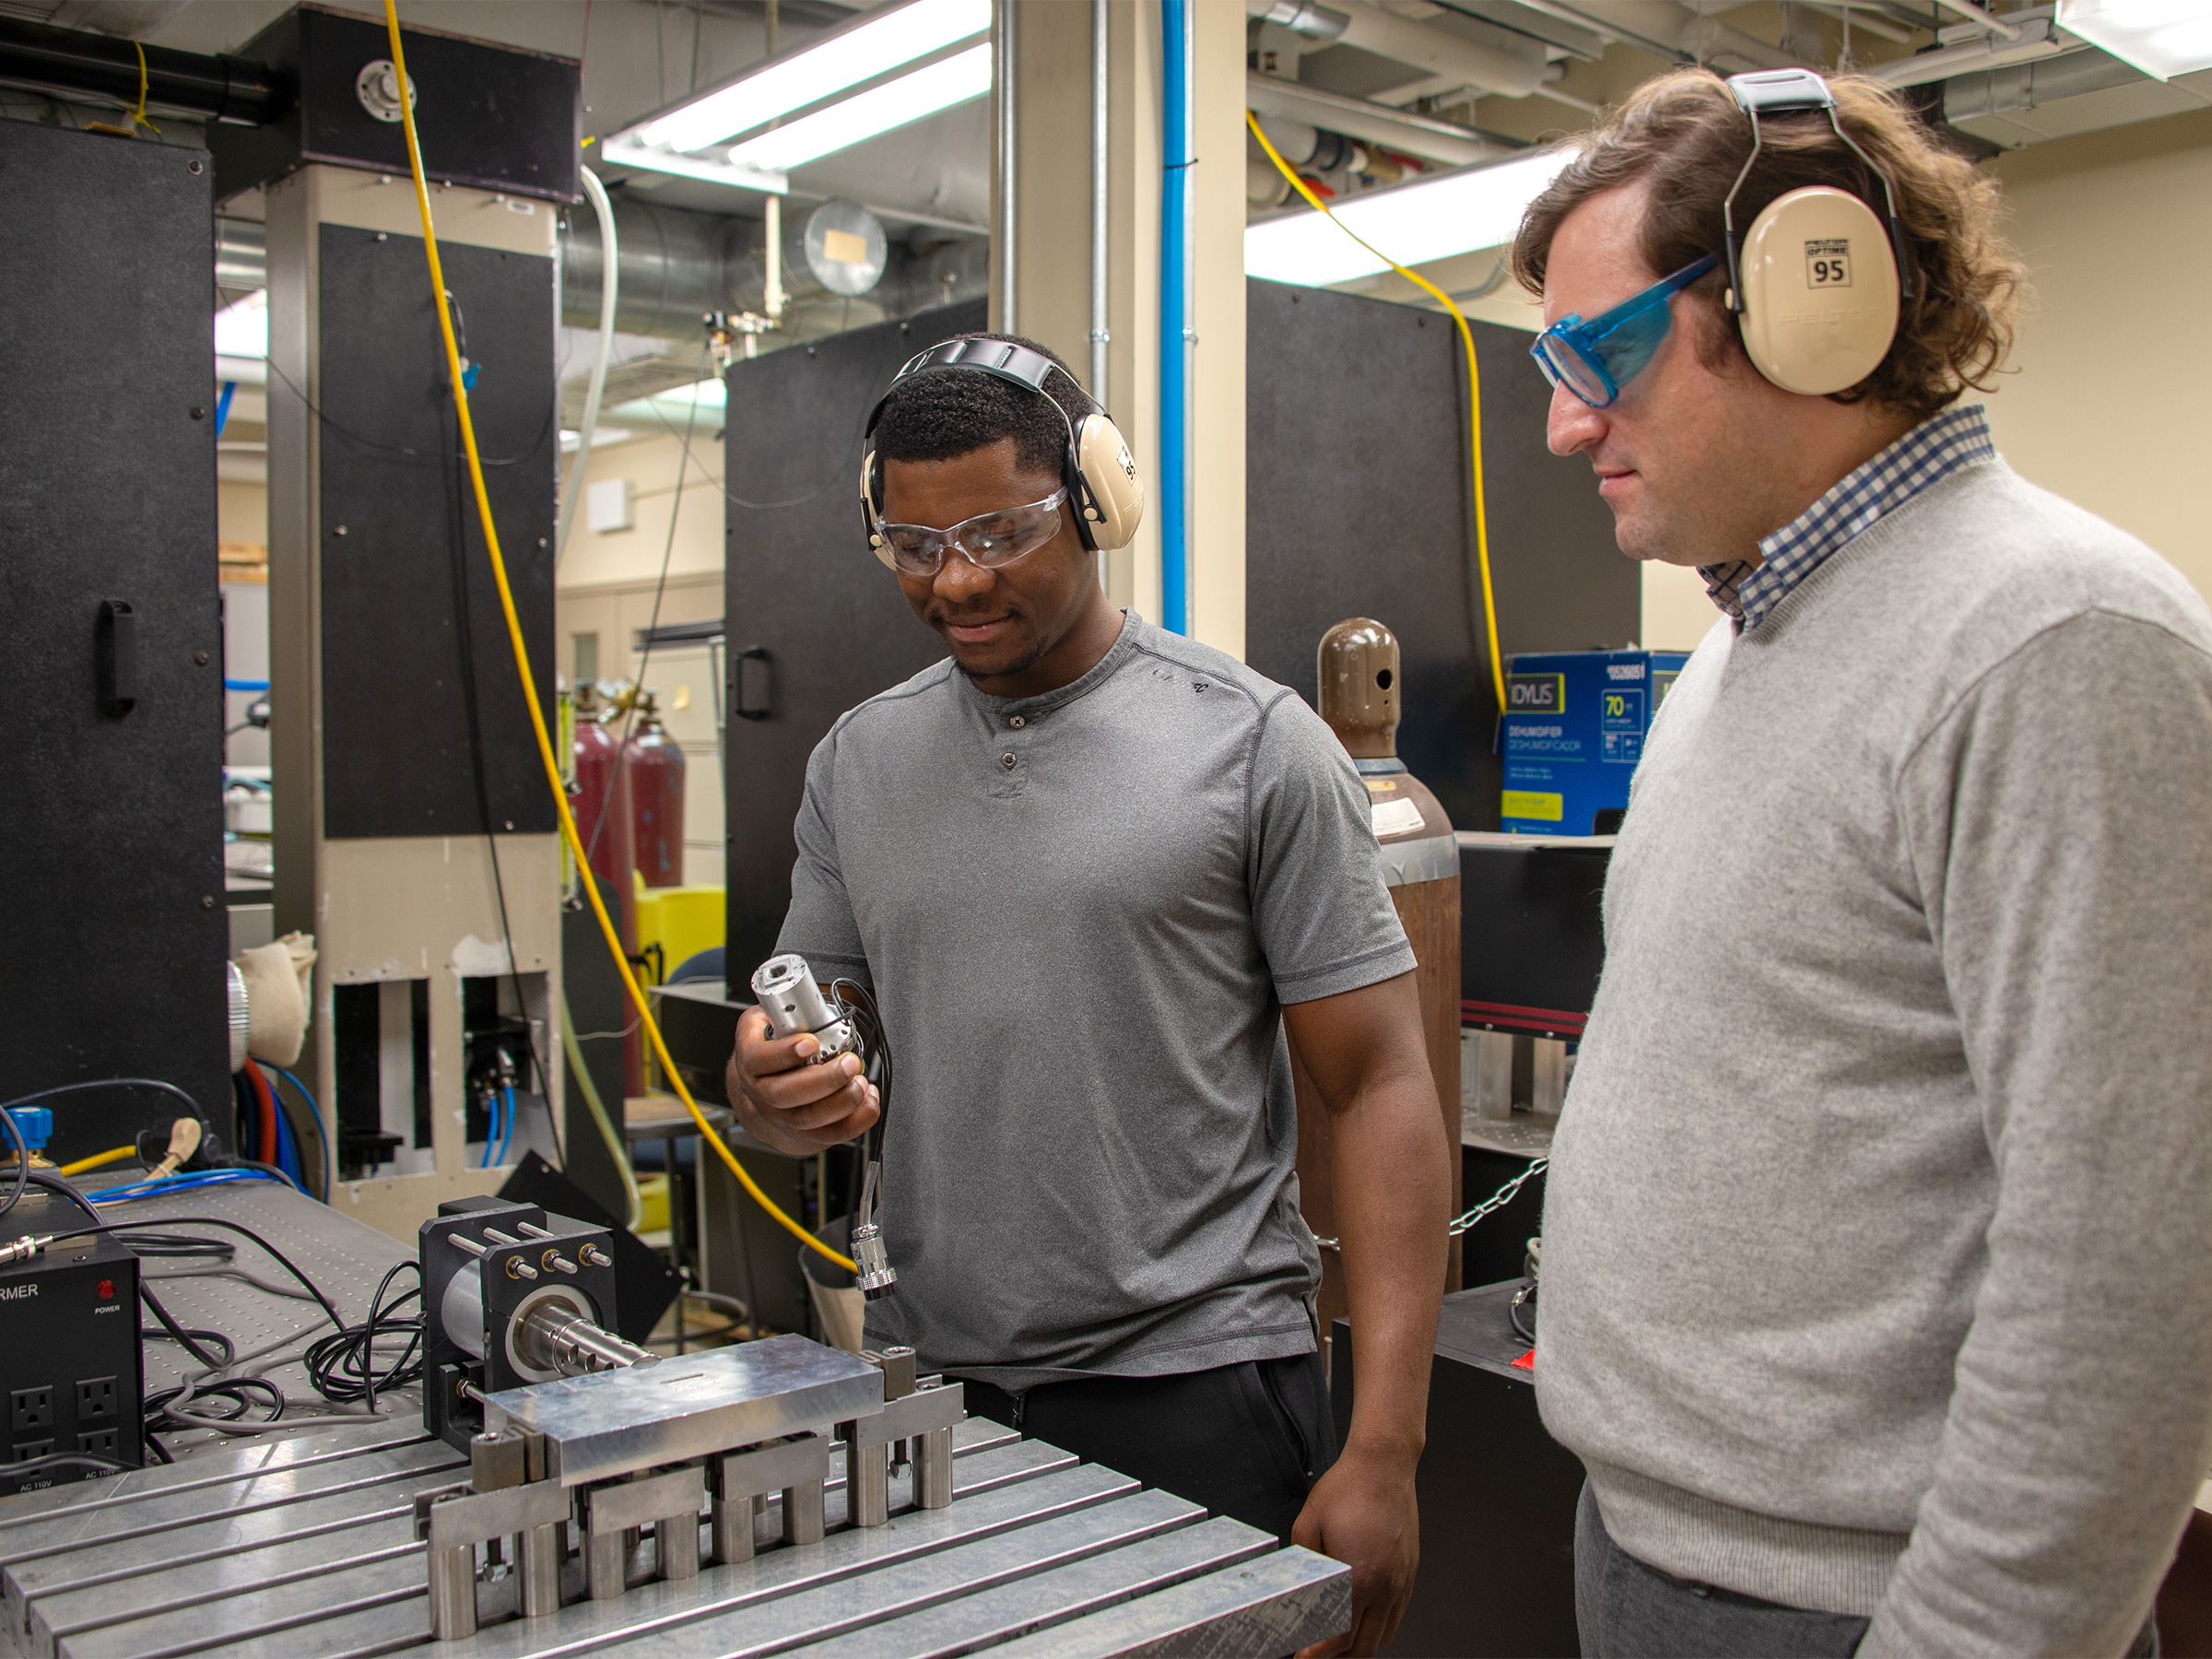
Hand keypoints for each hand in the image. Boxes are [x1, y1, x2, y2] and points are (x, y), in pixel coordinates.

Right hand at [725, 1006, 879, 1155]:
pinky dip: (856, 1120)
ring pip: (808, 1120)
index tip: (812, 1042)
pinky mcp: (803, 1133)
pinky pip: (830, 1135)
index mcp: (750, 1058)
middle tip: (849, 1063)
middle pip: (784, 1095)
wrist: (763, 1082)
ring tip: (861, 1081)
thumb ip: (787, 1009)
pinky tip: (868, 1099)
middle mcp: (760, 1092)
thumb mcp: (770, 1018)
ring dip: (842, 1102)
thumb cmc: (772, 1045)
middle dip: (823, 1080)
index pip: (758, 1060)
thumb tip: (810, 997)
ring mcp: (780, 1116)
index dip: (784, 1053)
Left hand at [1292, 1446, 1420, 1657]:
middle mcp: (1385, 1586)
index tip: (1304, 1657)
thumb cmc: (1347, 1488)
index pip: (1340, 1637)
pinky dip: (1380, 1625)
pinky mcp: (1409, 1572)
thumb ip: (1302, 1562)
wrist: (1384, 1465)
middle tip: (1317, 1651)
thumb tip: (1297, 1587)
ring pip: (1385, 1635)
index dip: (1318, 1654)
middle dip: (1339, 1656)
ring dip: (1361, 1643)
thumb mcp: (1308, 1525)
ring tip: (1339, 1639)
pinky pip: (1398, 1614)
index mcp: (1358, 1578)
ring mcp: (1401, 1581)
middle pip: (1365, 1646)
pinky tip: (1363, 1617)